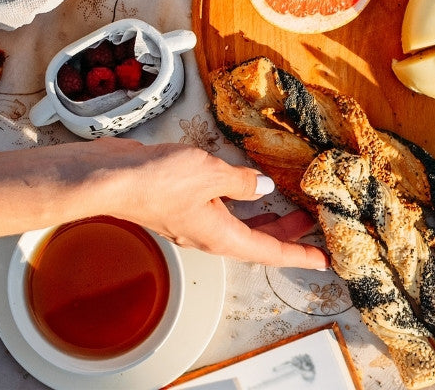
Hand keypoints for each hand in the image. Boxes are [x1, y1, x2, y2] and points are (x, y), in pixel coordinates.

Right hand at [94, 139, 328, 269]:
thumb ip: (241, 182)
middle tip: (310, 222)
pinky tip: (241, 184)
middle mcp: (208, 234)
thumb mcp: (211, 174)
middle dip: (285, 233)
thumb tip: (261, 188)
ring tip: (284, 203)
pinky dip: (238, 201)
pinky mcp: (180, 205)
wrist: (111, 179)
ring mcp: (193, 221)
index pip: (269, 252)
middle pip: (255, 240)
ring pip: (237, 225)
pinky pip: (219, 208)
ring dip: (262, 218)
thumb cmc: (158, 181)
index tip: (323, 260)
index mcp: (221, 235)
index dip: (299, 255)